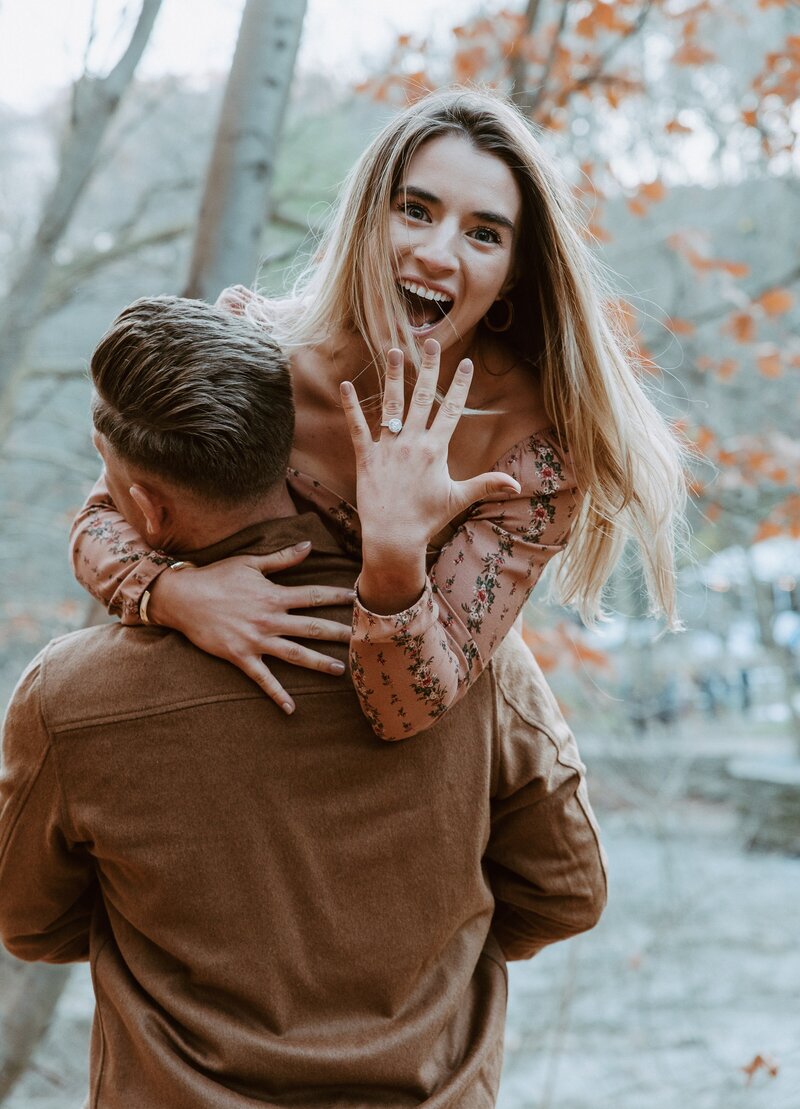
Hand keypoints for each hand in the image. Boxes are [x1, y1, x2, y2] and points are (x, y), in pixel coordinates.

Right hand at [146, 541, 354, 713]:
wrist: (182, 598)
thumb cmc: (217, 577)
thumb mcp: (250, 563)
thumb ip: (282, 558)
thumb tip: (309, 545)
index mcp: (274, 596)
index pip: (313, 596)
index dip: (336, 597)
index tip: (358, 599)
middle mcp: (269, 619)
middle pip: (311, 628)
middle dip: (339, 633)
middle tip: (363, 640)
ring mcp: (256, 640)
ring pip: (294, 654)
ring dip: (318, 663)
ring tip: (340, 671)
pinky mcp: (240, 657)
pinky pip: (263, 679)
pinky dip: (277, 695)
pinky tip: (291, 710)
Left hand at [339, 338, 520, 613]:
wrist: (394, 537)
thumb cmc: (427, 519)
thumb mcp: (458, 499)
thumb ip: (486, 484)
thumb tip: (516, 484)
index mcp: (436, 449)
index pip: (452, 410)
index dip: (460, 385)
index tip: (466, 363)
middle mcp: (413, 442)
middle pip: (423, 397)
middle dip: (429, 368)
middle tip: (432, 342)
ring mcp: (388, 447)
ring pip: (391, 405)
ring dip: (393, 376)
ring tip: (394, 350)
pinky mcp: (366, 457)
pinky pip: (357, 427)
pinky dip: (351, 406)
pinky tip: (345, 384)